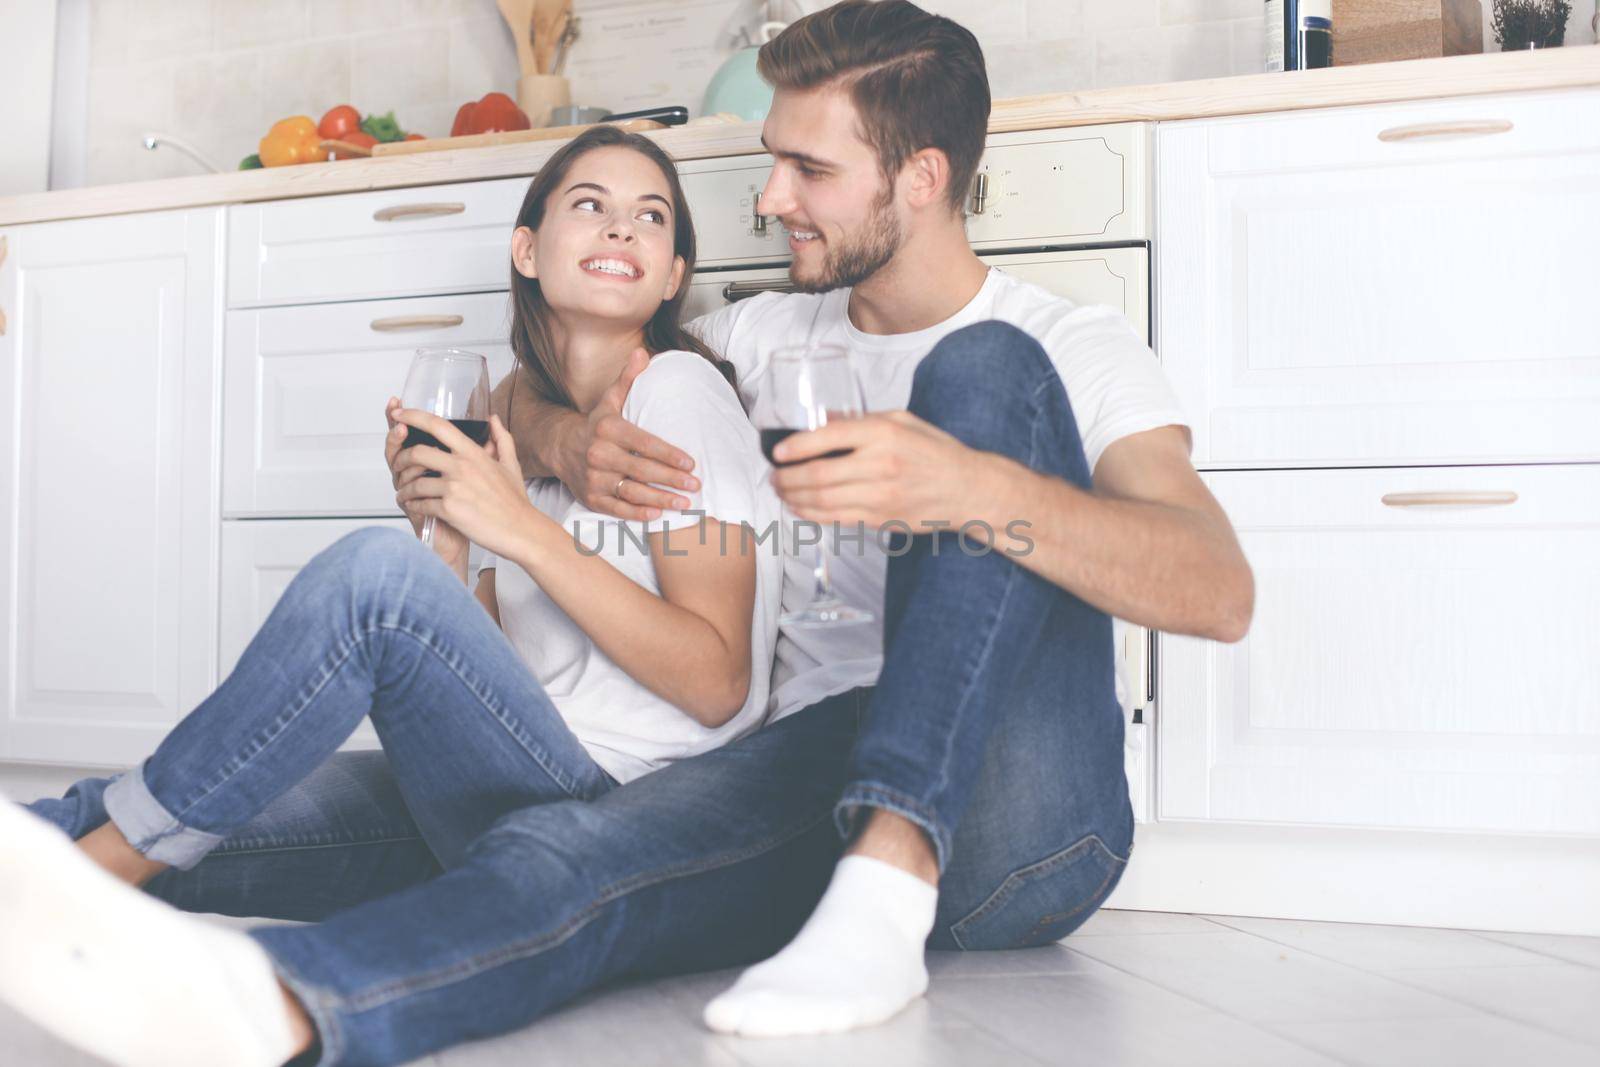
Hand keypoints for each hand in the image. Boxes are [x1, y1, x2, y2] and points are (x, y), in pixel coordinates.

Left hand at [393, 409, 545, 561]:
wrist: (521, 530)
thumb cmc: (515, 501)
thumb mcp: (511, 464)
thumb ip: (501, 438)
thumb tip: (493, 418)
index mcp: (473, 453)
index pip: (438, 425)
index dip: (413, 416)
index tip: (398, 414)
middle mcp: (462, 467)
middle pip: (417, 452)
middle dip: (400, 458)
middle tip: (397, 466)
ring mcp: (455, 488)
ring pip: (414, 482)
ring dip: (404, 488)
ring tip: (404, 493)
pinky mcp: (450, 510)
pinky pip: (420, 504)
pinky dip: (413, 506)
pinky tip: (414, 507)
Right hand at [557, 347, 698, 520]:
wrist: (560, 448)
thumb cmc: (595, 424)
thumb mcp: (609, 400)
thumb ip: (628, 379)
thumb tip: (643, 352)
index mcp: (607, 429)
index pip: (643, 443)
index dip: (668, 454)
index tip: (691, 463)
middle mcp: (599, 454)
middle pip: (641, 470)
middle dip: (671, 479)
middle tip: (695, 485)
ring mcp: (594, 479)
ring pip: (631, 492)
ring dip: (660, 499)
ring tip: (684, 503)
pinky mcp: (591, 498)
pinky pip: (617, 508)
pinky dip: (637, 514)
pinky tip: (658, 515)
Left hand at [770, 411, 996, 530]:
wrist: (968, 489)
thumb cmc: (936, 452)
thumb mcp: (903, 421)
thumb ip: (862, 421)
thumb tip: (822, 423)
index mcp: (884, 433)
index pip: (829, 438)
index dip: (796, 447)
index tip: (778, 452)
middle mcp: (881, 465)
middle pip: (819, 475)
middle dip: (788, 478)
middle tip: (774, 476)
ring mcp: (881, 496)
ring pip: (823, 501)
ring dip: (794, 497)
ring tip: (782, 491)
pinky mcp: (881, 518)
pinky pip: (837, 518)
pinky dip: (812, 514)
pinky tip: (799, 507)